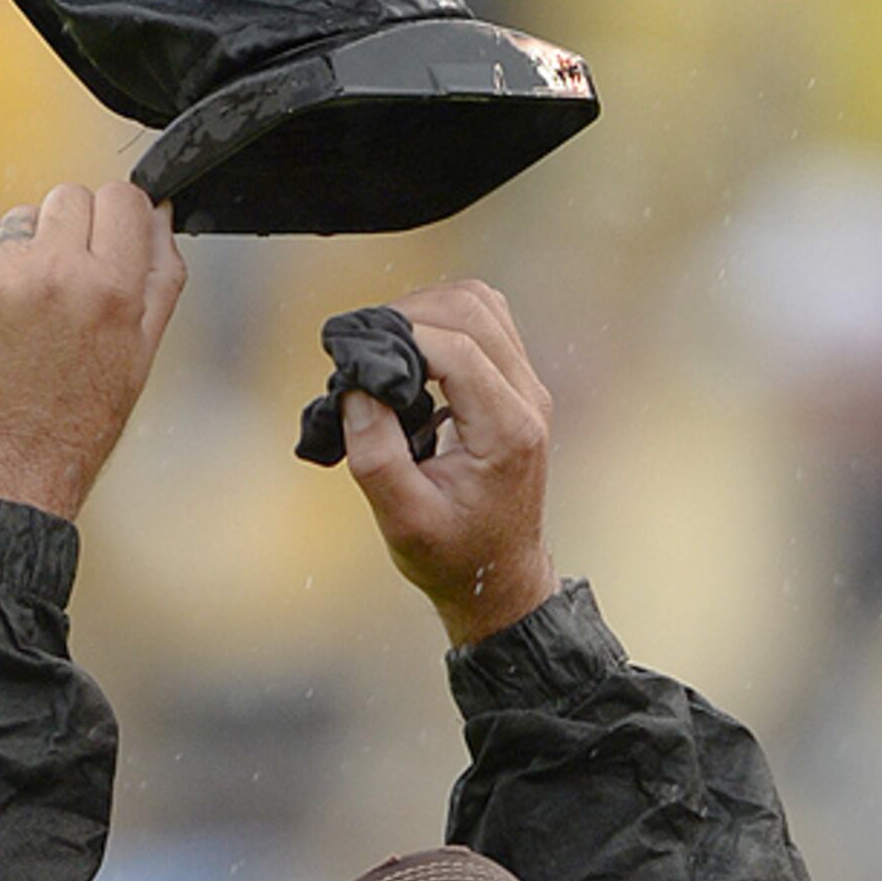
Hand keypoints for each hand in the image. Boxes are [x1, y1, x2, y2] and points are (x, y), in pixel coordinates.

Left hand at [0, 179, 184, 522]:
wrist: (13, 463)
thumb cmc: (83, 413)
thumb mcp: (144, 348)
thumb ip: (160, 272)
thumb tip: (159, 212)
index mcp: (113, 288)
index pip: (121, 197)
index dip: (116, 217)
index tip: (106, 242)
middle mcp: (58, 274)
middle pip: (69, 196)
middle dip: (71, 231)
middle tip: (66, 283)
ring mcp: (3, 279)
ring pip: (21, 217)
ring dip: (26, 249)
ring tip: (29, 308)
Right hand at [338, 278, 556, 646]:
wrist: (498, 577)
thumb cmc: (452, 555)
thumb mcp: (401, 518)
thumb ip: (375, 451)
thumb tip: (359, 384)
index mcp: (507, 431)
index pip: (456, 348)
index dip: (399, 336)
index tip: (352, 352)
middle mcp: (528, 400)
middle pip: (474, 309)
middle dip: (410, 312)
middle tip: (362, 344)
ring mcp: (529, 389)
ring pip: (483, 303)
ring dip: (427, 309)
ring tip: (383, 345)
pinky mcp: (517, 385)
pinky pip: (486, 322)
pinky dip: (443, 320)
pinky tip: (409, 354)